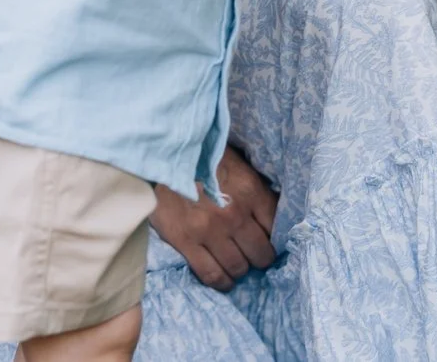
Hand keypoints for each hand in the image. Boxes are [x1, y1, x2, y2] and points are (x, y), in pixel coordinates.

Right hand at [150, 148, 279, 290]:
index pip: (275, 227)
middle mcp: (234, 214)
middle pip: (260, 252)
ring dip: (241, 270)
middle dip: (260, 258)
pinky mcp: (186, 241)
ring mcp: (210, 230)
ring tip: (238, 267)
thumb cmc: (201, 157)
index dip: (275, 238)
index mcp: (250, 191)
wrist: (161, 155)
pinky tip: (224, 280)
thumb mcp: (237, 164)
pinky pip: (211, 273)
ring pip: (237, 267)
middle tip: (255, 257)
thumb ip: (254, 189)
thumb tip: (270, 212)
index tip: (270, 241)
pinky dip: (221, 282)